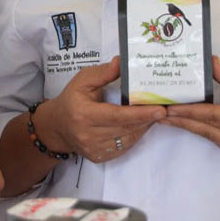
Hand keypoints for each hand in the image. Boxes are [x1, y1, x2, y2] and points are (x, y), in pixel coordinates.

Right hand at [35, 57, 165, 162]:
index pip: (118, 116)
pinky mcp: (99, 157)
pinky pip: (123, 147)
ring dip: (142, 127)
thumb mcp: (82, 80)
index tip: (159, 109)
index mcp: (84, 114)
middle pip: (126, 128)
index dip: (140, 114)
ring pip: (128, 139)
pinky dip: (133, 136)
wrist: (57, 126)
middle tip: (163, 108)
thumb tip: (121, 62)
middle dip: (147, 119)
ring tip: (151, 115)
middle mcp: (88, 135)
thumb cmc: (71, 99)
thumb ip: (103, 72)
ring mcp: (94, 149)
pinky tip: (138, 125)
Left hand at [162, 57, 219, 162]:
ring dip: (188, 125)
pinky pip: (216, 141)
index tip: (170, 107)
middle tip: (158, 113)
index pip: (213, 117)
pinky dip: (202, 130)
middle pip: (205, 131)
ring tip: (168, 116)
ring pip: (209, 137)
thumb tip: (211, 64)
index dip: (190, 111)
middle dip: (181, 121)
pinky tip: (188, 121)